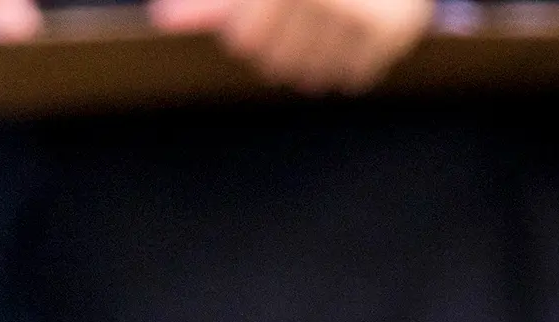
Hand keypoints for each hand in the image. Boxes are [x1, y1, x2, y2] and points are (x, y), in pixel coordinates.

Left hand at [150, 0, 434, 92]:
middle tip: (295, 16)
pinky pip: (351, 77)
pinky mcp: (391, 34)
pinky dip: (345, 62)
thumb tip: (166, 20)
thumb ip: (214, 1)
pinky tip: (347, 34)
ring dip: (309, 58)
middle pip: (276, 63)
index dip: (247, 30)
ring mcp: (361, 17)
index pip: (245, 41)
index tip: (259, 12)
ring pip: (311, 76)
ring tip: (320, 24)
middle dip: (277, 45)